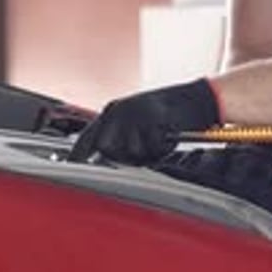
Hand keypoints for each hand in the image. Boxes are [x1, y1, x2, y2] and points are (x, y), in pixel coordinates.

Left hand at [68, 78, 218, 164]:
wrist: (197, 100)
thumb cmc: (167, 115)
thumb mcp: (135, 122)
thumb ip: (115, 138)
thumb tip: (98, 160)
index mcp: (112, 111)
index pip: (87, 139)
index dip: (79, 157)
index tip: (74, 170)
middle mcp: (119, 110)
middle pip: (107, 150)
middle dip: (122, 157)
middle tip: (143, 147)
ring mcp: (135, 114)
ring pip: (130, 153)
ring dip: (143, 153)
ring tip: (156, 138)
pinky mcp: (152, 119)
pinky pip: (151, 149)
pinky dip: (159, 149)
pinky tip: (166, 136)